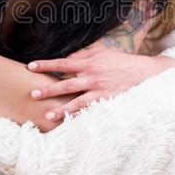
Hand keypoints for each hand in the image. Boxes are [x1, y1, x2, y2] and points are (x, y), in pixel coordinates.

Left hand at [27, 48, 174, 122]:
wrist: (144, 73)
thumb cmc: (121, 62)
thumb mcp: (102, 52)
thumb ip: (84, 54)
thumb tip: (67, 58)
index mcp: (89, 62)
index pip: (63, 63)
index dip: (46, 64)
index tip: (30, 66)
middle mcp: (92, 76)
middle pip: (66, 83)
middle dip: (48, 89)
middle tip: (33, 94)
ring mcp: (99, 90)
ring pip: (76, 101)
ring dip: (61, 109)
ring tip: (47, 115)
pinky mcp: (107, 101)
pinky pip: (90, 110)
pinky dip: (79, 117)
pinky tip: (68, 123)